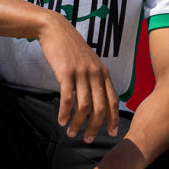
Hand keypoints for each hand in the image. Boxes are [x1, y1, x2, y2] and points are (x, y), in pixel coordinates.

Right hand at [37, 14, 119, 140]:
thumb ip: (95, 79)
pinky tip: (61, 121)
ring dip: (78, 123)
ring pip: (83, 106)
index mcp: (103, 72)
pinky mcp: (66, 72)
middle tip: (87, 139)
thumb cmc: (71, 48)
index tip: (111, 133)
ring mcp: (81, 73)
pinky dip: (65, 112)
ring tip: (71, 133)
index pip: (112, 100)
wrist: (56, 30)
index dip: (113, 118)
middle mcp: (95, 74)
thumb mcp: (89, 62)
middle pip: (99, 107)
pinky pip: (68, 98)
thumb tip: (96, 100)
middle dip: (94, 127)